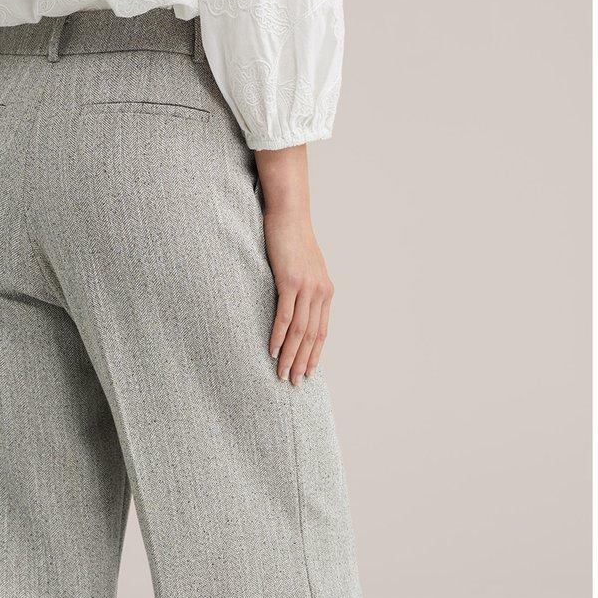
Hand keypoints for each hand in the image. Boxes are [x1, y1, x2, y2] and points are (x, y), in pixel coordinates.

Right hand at [253, 144, 334, 384]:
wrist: (289, 214)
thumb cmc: (292, 239)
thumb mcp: (303, 268)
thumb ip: (303, 289)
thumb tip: (295, 307)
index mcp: (325, 292)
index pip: (321, 332)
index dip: (314, 355)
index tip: (307, 373)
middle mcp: (321, 292)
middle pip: (312, 337)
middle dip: (303, 362)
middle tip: (294, 383)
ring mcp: (307, 287)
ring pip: (299, 331)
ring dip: (290, 355)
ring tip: (281, 373)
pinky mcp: (290, 282)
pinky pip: (285, 316)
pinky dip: (279, 336)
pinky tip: (272, 351)